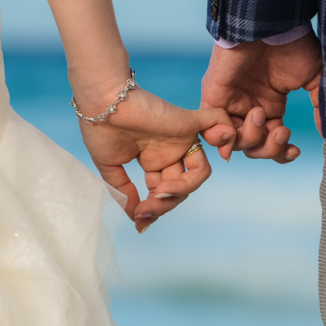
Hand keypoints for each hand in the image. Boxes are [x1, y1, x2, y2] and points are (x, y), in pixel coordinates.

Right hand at [75, 79, 234, 232]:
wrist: (99, 103)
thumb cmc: (100, 130)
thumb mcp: (110, 167)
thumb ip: (123, 191)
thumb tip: (134, 214)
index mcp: (152, 160)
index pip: (164, 191)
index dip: (154, 209)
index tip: (139, 222)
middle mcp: (170, 151)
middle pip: (181, 187)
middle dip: (163, 204)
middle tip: (144, 210)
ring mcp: (181, 138)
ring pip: (199, 172)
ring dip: (182, 189)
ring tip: (161, 193)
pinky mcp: (187, 123)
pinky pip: (217, 125)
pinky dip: (226, 136)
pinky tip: (223, 156)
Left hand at [200, 30, 321, 162]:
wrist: (271, 23)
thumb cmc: (293, 44)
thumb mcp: (315, 77)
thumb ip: (319, 106)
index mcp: (271, 105)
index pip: (271, 141)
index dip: (281, 153)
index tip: (295, 150)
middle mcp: (250, 107)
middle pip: (253, 148)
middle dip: (269, 149)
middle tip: (281, 132)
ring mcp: (230, 102)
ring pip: (233, 143)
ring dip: (250, 139)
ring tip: (261, 114)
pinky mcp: (214, 96)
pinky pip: (209, 129)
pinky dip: (222, 139)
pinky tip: (235, 132)